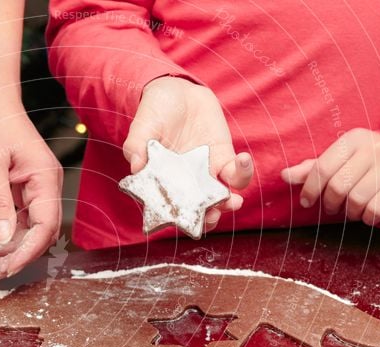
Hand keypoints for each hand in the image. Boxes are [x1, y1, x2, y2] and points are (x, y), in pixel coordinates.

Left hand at [0, 100, 62, 279]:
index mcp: (46, 178)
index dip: (27, 251)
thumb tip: (2, 237)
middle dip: (22, 252)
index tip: (7, 267)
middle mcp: (48, 185)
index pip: (45, 226)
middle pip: (43, 231)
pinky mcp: (26, 186)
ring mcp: (38, 186)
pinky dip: (10, 230)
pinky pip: (23, 216)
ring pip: (33, 226)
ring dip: (15, 244)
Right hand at [123, 76, 250, 231]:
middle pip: (197, 210)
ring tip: (232, 201)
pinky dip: (243, 171)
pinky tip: (243, 159)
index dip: (176, 219)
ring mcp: (205, 173)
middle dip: (206, 217)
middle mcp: (184, 184)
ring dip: (227, 203)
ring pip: (219, 198)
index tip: (183, 221)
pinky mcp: (223, 158)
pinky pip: (235, 173)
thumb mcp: (142, 126)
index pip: (169, 208)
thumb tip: (136, 166)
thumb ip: (136, 146)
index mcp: (161, 182)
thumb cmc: (154, 111)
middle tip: (212, 216)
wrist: (177, 91)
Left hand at [281, 128, 379, 224]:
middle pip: (338, 187)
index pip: (322, 168)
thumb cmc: (361, 162)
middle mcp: (374, 148)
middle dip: (329, 203)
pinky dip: (366, 218)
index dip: (310, 189)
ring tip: (349, 210)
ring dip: (349, 212)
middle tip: (331, 207)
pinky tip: (366, 214)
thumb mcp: (337, 160)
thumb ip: (311, 169)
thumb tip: (284, 175)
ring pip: (357, 200)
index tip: (306, 202)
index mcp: (352, 139)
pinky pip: (376, 209)